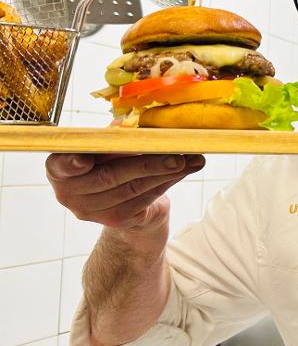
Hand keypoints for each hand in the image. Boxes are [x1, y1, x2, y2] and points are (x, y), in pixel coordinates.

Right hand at [46, 153, 204, 231]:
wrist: (124, 198)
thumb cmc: (112, 161)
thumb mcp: (107, 147)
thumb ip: (113, 138)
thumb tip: (128, 125)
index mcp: (59, 168)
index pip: (61, 166)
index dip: (72, 163)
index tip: (83, 159)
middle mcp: (69, 193)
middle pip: (110, 177)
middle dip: (147, 163)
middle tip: (176, 154)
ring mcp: (91, 211)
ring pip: (133, 189)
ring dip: (165, 172)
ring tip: (190, 159)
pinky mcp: (116, 220)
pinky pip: (145, 199)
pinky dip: (168, 182)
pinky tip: (186, 169)